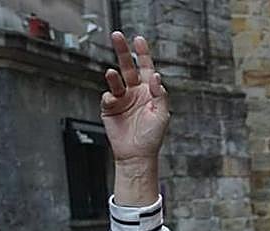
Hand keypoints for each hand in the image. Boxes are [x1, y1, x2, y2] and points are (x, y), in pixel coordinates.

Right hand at [100, 32, 168, 164]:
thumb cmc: (152, 137)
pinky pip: (107, 96)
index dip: (143, 54)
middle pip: (128, 67)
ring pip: (116, 80)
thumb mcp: (162, 115)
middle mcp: (135, 92)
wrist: (136, 154)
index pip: (146, 68)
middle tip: (117, 36)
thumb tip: (156, 78)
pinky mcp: (110, 107)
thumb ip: (160, 95)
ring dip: (114, 76)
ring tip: (112, 74)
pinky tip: (113, 102)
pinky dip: (109, 97)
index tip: (138, 40)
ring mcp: (122, 99)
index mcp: (149, 92)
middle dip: (122, 51)